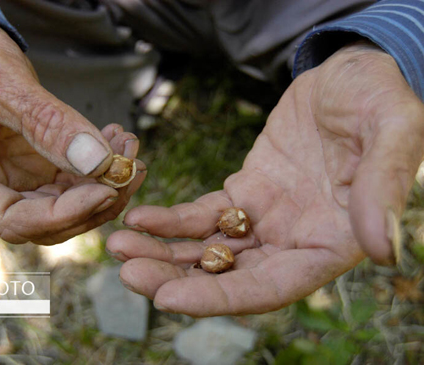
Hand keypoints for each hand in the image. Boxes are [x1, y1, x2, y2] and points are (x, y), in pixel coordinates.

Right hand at [0, 24, 145, 244]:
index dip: (63, 214)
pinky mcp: (36, 174)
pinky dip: (100, 170)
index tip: (106, 191)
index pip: (12, 220)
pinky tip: (118, 143)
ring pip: (67, 208)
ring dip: (105, 185)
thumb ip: (48, 122)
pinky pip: (74, 185)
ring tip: (128, 148)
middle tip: (130, 168)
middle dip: (94, 201)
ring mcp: (13, 185)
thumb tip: (98, 161)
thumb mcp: (2, 81)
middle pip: (46, 222)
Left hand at [106, 42, 423, 315]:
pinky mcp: (247, 192)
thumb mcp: (394, 133)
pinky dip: (171, 219)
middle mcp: (295, 241)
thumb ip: (384, 190)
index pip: (270, 288)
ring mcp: (267, 218)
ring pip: (210, 249)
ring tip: (120, 246)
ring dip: (164, 253)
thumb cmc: (380, 98)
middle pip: (229, 276)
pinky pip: (204, 213)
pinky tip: (140, 218)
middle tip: (127, 274)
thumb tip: (384, 249)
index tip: (168, 299)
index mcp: (331, 243)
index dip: (219, 298)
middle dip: (176, 279)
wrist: (352, 73)